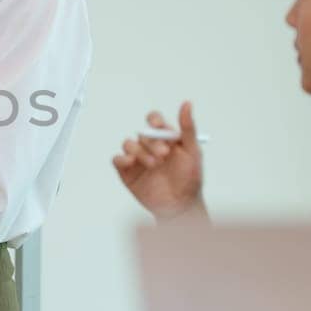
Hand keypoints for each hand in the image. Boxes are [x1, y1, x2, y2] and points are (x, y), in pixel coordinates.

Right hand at [112, 101, 206, 219]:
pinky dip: (122, 159)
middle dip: (152, 142)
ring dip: (139, 151)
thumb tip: (187, 104)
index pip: (154, 121)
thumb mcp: (193, 151)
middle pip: (142, 133)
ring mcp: (137, 159)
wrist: (180, 206)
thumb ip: (188, 128)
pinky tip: (132, 163)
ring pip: (128, 144)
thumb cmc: (190, 179)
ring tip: (153, 164)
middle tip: (164, 154)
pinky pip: (117, 159)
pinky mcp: (127, 172)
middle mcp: (149, 146)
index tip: (158, 126)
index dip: (154, 120)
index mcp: (165, 138)